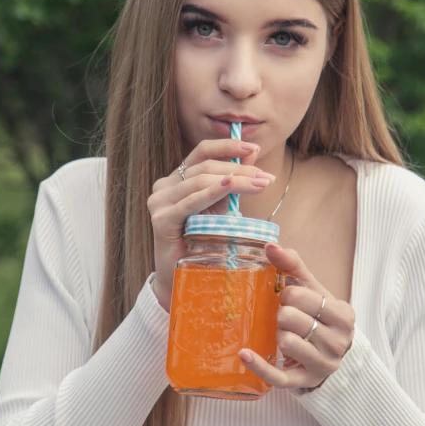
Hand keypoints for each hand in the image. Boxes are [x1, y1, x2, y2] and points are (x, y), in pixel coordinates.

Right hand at [147, 139, 276, 310]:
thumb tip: (253, 154)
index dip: (228, 146)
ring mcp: (159, 202)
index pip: (202, 151)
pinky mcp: (161, 219)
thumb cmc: (202, 243)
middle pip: (206, 166)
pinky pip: (191, 201)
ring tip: (259, 184)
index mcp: (176, 179)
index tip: (253, 148)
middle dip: (239, 169)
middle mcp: (164, 186)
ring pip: (200, 180)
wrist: (181, 280)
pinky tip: (229, 186)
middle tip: (265, 177)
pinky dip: (212, 192)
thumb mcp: (220, 207)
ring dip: (234, 180)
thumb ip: (231, 181)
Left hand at [238, 243, 355, 390]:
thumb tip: (270, 246)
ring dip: (278, 334)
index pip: (301, 296)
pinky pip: (278, 377)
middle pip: (290, 319)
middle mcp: (338, 342)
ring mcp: (323, 365)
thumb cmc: (321, 316)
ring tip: (285, 333)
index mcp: (342, 315)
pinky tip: (245, 353)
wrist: (334, 353)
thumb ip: (294, 266)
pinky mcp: (305, 382)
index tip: (289, 297)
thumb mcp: (314, 290)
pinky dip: (259, 365)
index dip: (287, 293)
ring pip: (285, 342)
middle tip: (286, 316)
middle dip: (282, 314)